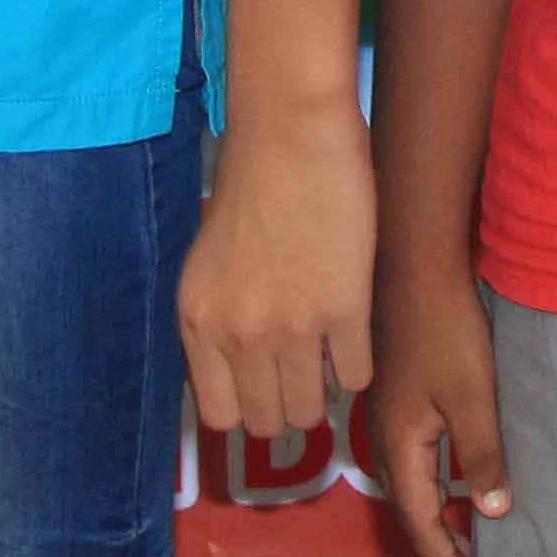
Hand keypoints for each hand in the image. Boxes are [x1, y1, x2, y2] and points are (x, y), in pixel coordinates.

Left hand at [182, 92, 374, 446]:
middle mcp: (237, 335)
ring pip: (311, 410)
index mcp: (198, 322)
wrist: (291, 135)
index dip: (248, 408)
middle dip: (289, 407)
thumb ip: (219, 317)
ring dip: (324, 394)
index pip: (219, 415)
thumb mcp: (209, 263)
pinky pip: (356, 376)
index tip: (267, 389)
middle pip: (266, 421)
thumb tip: (242, 367)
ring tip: (331, 360)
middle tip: (306, 378)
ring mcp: (290, 327)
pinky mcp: (343, 309)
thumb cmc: (253, 185)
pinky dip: (358, 366)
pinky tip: (355, 334)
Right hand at [369, 257, 512, 556]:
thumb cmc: (446, 331)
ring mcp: (384, 417)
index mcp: (400, 445)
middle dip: (437, 546)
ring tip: (466, 539)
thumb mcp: (472, 396)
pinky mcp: (394, 397)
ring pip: (407, 485)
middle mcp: (383, 438)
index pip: (421, 521)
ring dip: (434, 517)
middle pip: (408, 509)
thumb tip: (491, 514)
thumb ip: (480, 456)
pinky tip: (453, 481)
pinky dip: (431, 486)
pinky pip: (409, 460)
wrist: (414, 267)